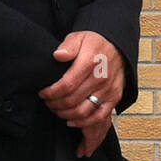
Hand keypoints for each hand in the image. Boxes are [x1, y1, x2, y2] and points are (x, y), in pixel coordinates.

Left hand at [39, 30, 123, 157]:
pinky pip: (99, 116)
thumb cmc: (94, 43)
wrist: (117, 46)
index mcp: (90, 62)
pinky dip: (84, 122)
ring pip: (83, 111)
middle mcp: (101, 77)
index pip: (66, 84)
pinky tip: (72, 121)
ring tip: (57, 110)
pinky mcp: (115, 97)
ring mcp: (109, 89)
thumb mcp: (79, 37)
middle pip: (72, 100)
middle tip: (48, 102)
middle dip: (55, 104)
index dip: (51, 93)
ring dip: (66, 114)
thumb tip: (58, 55)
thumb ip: (68, 46)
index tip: (43, 93)